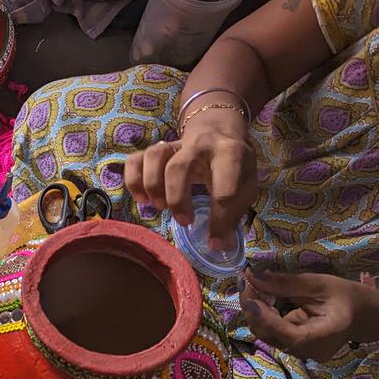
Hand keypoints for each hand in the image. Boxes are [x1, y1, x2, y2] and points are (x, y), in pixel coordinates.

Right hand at [125, 106, 256, 249]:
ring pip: (154, 157)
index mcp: (230, 153)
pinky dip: (133, 181)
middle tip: (184, 222)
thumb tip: (219, 245)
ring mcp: (174, 144)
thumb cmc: (233, 166)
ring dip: (152, 186)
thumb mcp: (245, 186)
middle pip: (178, 167)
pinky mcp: (156, 150)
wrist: (217, 133)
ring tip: (159, 207)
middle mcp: (199, 144)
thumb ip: (233, 215)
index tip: (214, 241)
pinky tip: (141, 199)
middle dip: (177, 198)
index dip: (219, 220)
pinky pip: (134, 160)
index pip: (224, 188)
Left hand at [239, 268, 378, 361]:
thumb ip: (285, 283)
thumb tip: (252, 276)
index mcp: (324, 338)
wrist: (364, 315)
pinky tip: (260, 297)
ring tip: (251, 286)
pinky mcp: (292, 347)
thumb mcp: (319, 284)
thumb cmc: (347, 297)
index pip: (289, 334)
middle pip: (270, 335)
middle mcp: (309, 351)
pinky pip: (270, 332)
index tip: (249, 291)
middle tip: (245, 280)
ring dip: (254, 310)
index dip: (264, 316)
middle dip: (253, 307)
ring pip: (266, 334)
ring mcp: (299, 352)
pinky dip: (262, 315)